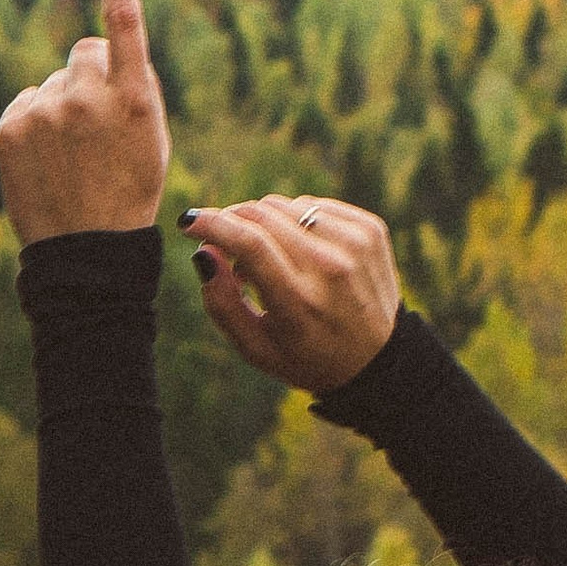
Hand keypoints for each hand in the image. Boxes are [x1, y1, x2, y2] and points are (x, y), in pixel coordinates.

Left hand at [0, 0, 171, 242]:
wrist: (85, 250)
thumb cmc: (130, 190)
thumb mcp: (153, 138)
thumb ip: (134, 84)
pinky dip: (35, 123)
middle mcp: (87, 98)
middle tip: (98, 127)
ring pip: (54, 82)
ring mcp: (45, 113)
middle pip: (84, 52)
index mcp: (133, 101)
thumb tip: (98, 41)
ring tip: (72, 155)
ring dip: (62, 105)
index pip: (123, 25)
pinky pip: (26, 103)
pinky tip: (47, 159)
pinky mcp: (11, 128)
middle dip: (91, 76)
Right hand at [183, 194, 399, 391]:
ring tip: (266, 257)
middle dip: (232, 220)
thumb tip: (203, 252)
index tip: (188, 221)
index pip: (250, 243)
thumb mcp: (256, 348)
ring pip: (286, 206)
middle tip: (221, 242)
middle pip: (263, 216)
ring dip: (264, 222)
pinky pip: (313, 205)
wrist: (378, 360)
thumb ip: (222, 303)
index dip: (213, 224)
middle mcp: (330, 268)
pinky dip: (296, 220)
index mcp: (300, 302)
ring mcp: (355, 245)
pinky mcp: (370, 229)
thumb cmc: (306, 356)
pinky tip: (299, 249)